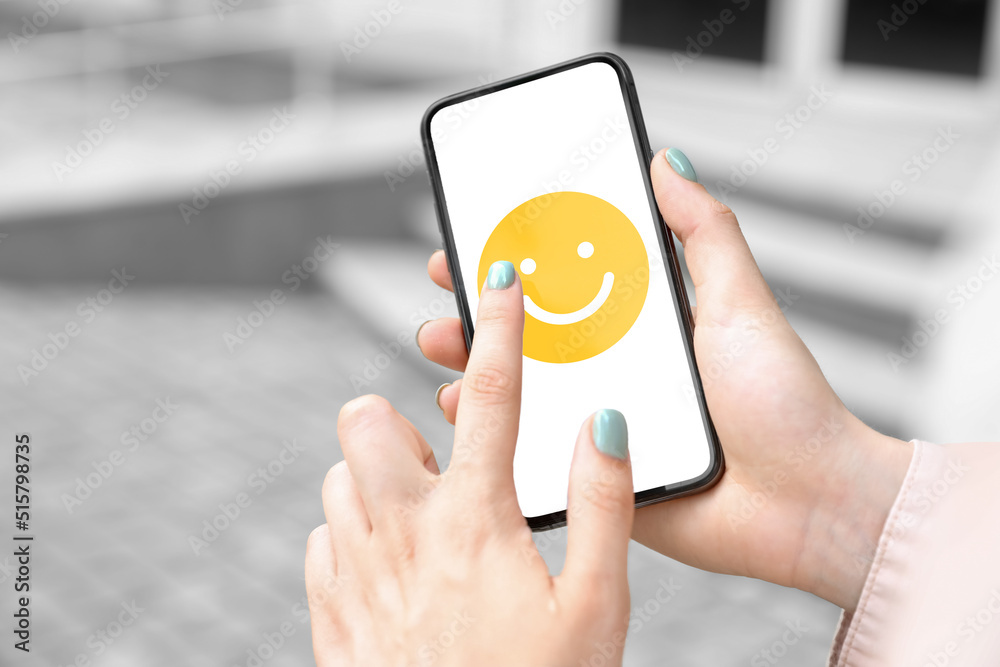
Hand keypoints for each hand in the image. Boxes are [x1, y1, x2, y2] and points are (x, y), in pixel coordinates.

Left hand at [307, 263, 636, 664]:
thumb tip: (605, 423)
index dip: (502, 328)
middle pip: (363, 419)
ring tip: (428, 525)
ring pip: (338, 479)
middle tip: (446, 467)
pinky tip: (395, 572)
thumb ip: (602, 505)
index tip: (500, 281)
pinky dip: (352, 536)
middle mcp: (400, 534)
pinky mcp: (329, 613)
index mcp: (474, 521)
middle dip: (399, 422)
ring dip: (378, 483)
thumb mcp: (596, 605)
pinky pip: (321, 540)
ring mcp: (354, 573)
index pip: (492, 397)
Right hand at [416, 149, 912, 611]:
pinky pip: (533, 453)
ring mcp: (603, 423)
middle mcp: (619, 372)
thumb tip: (667, 161)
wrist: (810, 504)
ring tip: (444, 343)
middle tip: (450, 283)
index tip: (485, 233)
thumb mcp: (739, 302)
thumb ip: (704, 233)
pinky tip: (464, 412)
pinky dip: (494, 434)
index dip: (527, 258)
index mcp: (648, 328)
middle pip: (536, 333)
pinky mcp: (598, 476)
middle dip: (485, 308)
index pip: (573, 282)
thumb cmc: (786, 405)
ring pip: (522, 390)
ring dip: (475, 364)